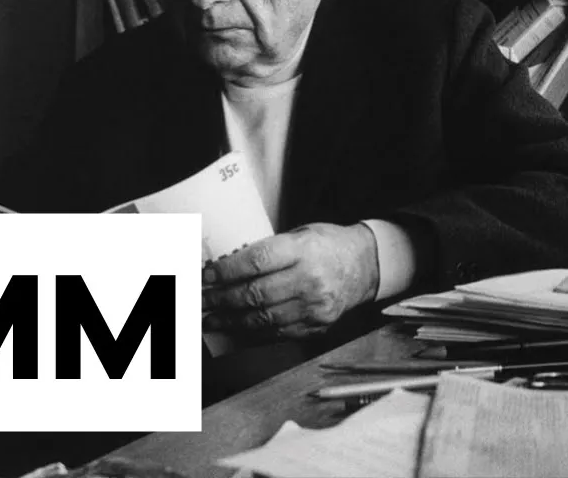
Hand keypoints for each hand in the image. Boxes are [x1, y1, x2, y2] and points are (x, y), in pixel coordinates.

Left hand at [201, 222, 379, 338]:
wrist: (366, 266)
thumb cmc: (328, 246)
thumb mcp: (299, 235)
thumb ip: (268, 250)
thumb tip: (227, 267)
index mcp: (304, 250)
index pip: (257, 262)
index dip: (227, 271)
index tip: (206, 276)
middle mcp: (310, 280)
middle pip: (256, 294)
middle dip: (221, 299)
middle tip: (201, 301)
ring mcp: (315, 307)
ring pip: (263, 318)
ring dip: (231, 321)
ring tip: (210, 319)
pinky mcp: (317, 326)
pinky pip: (277, 332)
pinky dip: (252, 332)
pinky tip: (236, 328)